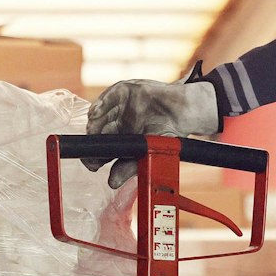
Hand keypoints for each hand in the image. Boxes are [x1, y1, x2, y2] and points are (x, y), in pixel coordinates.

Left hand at [83, 78, 220, 188]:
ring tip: (92, 130)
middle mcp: (117, 123)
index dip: (94, 156)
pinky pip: (108, 96)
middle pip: (98, 131)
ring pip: (100, 115)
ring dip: (94, 122)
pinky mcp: (123, 92)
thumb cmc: (168, 134)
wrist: (183, 113)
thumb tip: (112, 183)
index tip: (92, 164)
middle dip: (93, 140)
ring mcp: (119, 107)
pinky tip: (96, 112)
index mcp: (121, 139)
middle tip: (92, 148)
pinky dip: (101, 103)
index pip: (102, 148)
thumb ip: (130, 167)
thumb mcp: (149, 153)